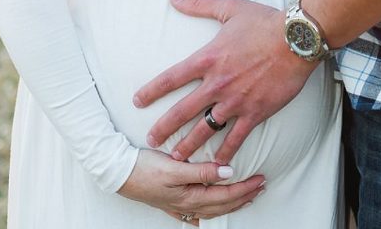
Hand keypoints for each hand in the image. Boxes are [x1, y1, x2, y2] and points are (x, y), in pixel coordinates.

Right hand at [117, 148, 263, 222]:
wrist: (119, 173)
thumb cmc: (145, 167)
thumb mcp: (174, 167)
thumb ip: (202, 171)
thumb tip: (228, 172)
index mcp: (190, 196)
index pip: (225, 195)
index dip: (245, 188)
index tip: (260, 179)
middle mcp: (187, 205)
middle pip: (222, 205)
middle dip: (244, 196)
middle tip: (261, 187)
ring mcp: (178, 206)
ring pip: (212, 209)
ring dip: (232, 203)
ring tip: (246, 197)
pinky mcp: (170, 203)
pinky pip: (198, 212)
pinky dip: (211, 211)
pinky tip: (212, 214)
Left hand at [133, 0, 316, 163]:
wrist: (295, 39)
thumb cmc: (263, 21)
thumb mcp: (228, 7)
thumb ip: (199, 4)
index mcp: (208, 58)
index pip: (172, 78)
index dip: (152, 91)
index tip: (137, 101)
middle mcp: (217, 83)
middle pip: (183, 111)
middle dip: (164, 127)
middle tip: (151, 140)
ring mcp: (236, 101)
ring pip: (206, 129)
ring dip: (189, 144)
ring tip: (177, 157)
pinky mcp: (255, 112)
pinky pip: (237, 138)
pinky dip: (226, 152)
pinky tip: (218, 165)